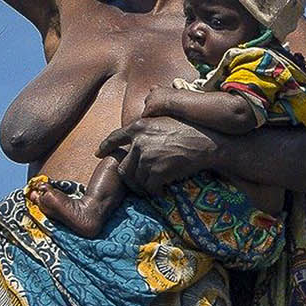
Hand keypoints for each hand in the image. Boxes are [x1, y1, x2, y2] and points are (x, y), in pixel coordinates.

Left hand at [95, 116, 217, 193]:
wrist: (206, 142)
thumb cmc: (190, 128)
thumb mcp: (165, 118)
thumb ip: (149, 121)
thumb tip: (143, 113)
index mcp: (138, 127)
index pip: (114, 138)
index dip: (105, 147)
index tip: (99, 153)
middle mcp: (139, 142)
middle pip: (122, 167)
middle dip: (128, 178)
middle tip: (136, 183)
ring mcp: (147, 158)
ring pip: (135, 179)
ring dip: (142, 187)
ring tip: (150, 189)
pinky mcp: (157, 172)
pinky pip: (150, 187)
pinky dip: (154, 191)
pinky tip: (161, 191)